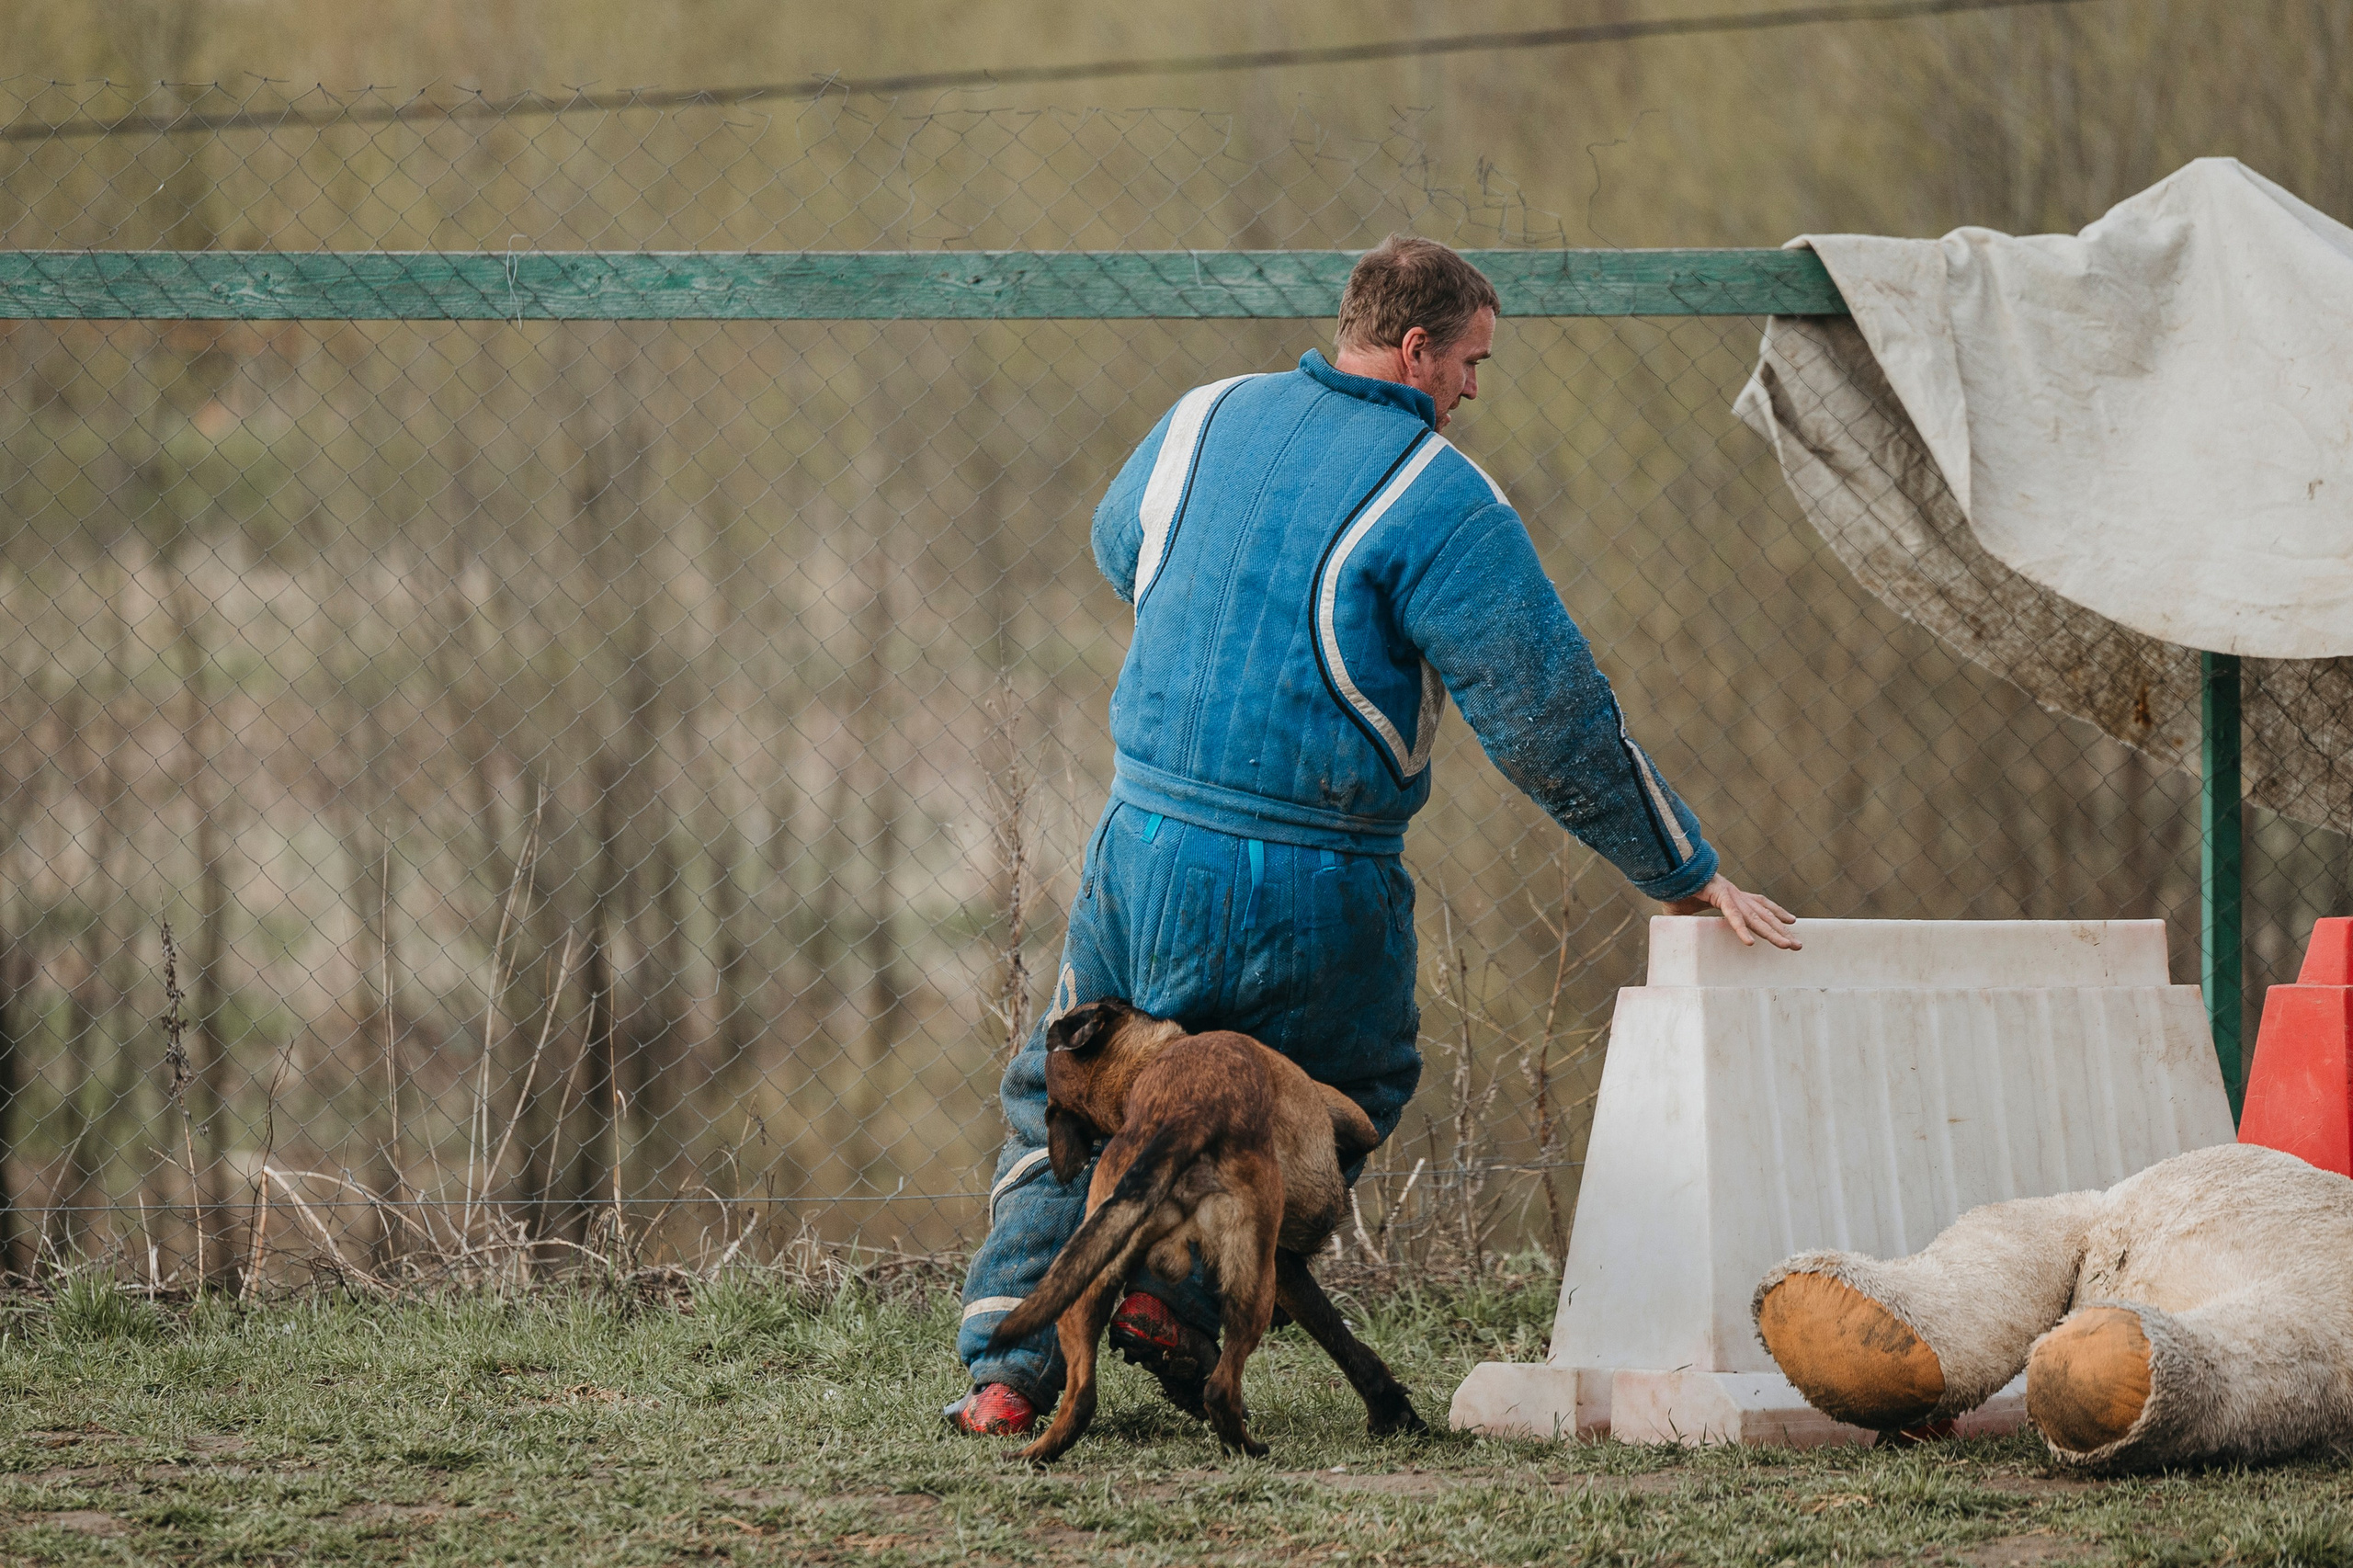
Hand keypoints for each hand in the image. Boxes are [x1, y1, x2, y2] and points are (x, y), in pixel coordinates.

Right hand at [1662, 873, 1800, 949]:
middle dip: (1782, 930)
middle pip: (1764, 915)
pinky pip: (1732, 915)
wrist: (1666, 870)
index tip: (1792, 921)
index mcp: (1730, 895)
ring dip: (1773, 932)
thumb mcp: (1685, 911)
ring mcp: (1728, 893)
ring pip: (1755, 918)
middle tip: (1799, 946)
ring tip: (1789, 946)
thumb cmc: (1674, 889)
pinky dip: (1741, 929)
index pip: (1759, 904)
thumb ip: (1688, 922)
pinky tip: (1750, 943)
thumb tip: (1678, 934)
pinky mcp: (1718, 894)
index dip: (1776, 912)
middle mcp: (1734, 894)